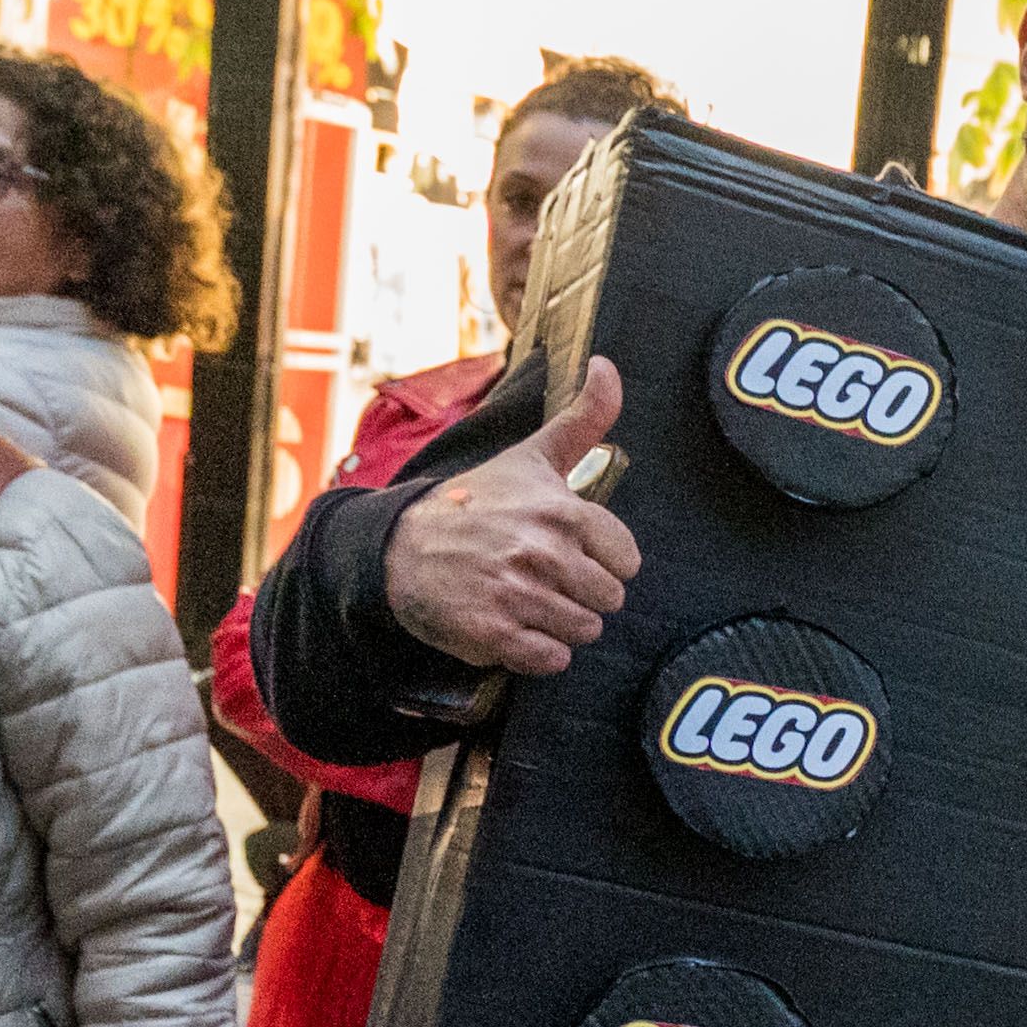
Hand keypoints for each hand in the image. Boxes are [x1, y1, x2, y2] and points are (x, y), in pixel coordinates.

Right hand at [382, 356, 635, 676]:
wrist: (399, 548)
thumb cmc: (477, 503)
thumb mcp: (531, 457)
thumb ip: (583, 419)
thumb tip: (609, 365)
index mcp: (562, 512)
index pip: (627, 561)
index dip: (600, 561)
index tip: (567, 551)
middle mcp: (541, 552)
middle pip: (608, 600)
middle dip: (581, 594)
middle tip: (541, 576)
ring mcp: (515, 594)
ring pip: (583, 632)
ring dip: (559, 623)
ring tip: (524, 598)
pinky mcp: (492, 634)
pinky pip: (550, 660)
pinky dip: (537, 652)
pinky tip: (513, 626)